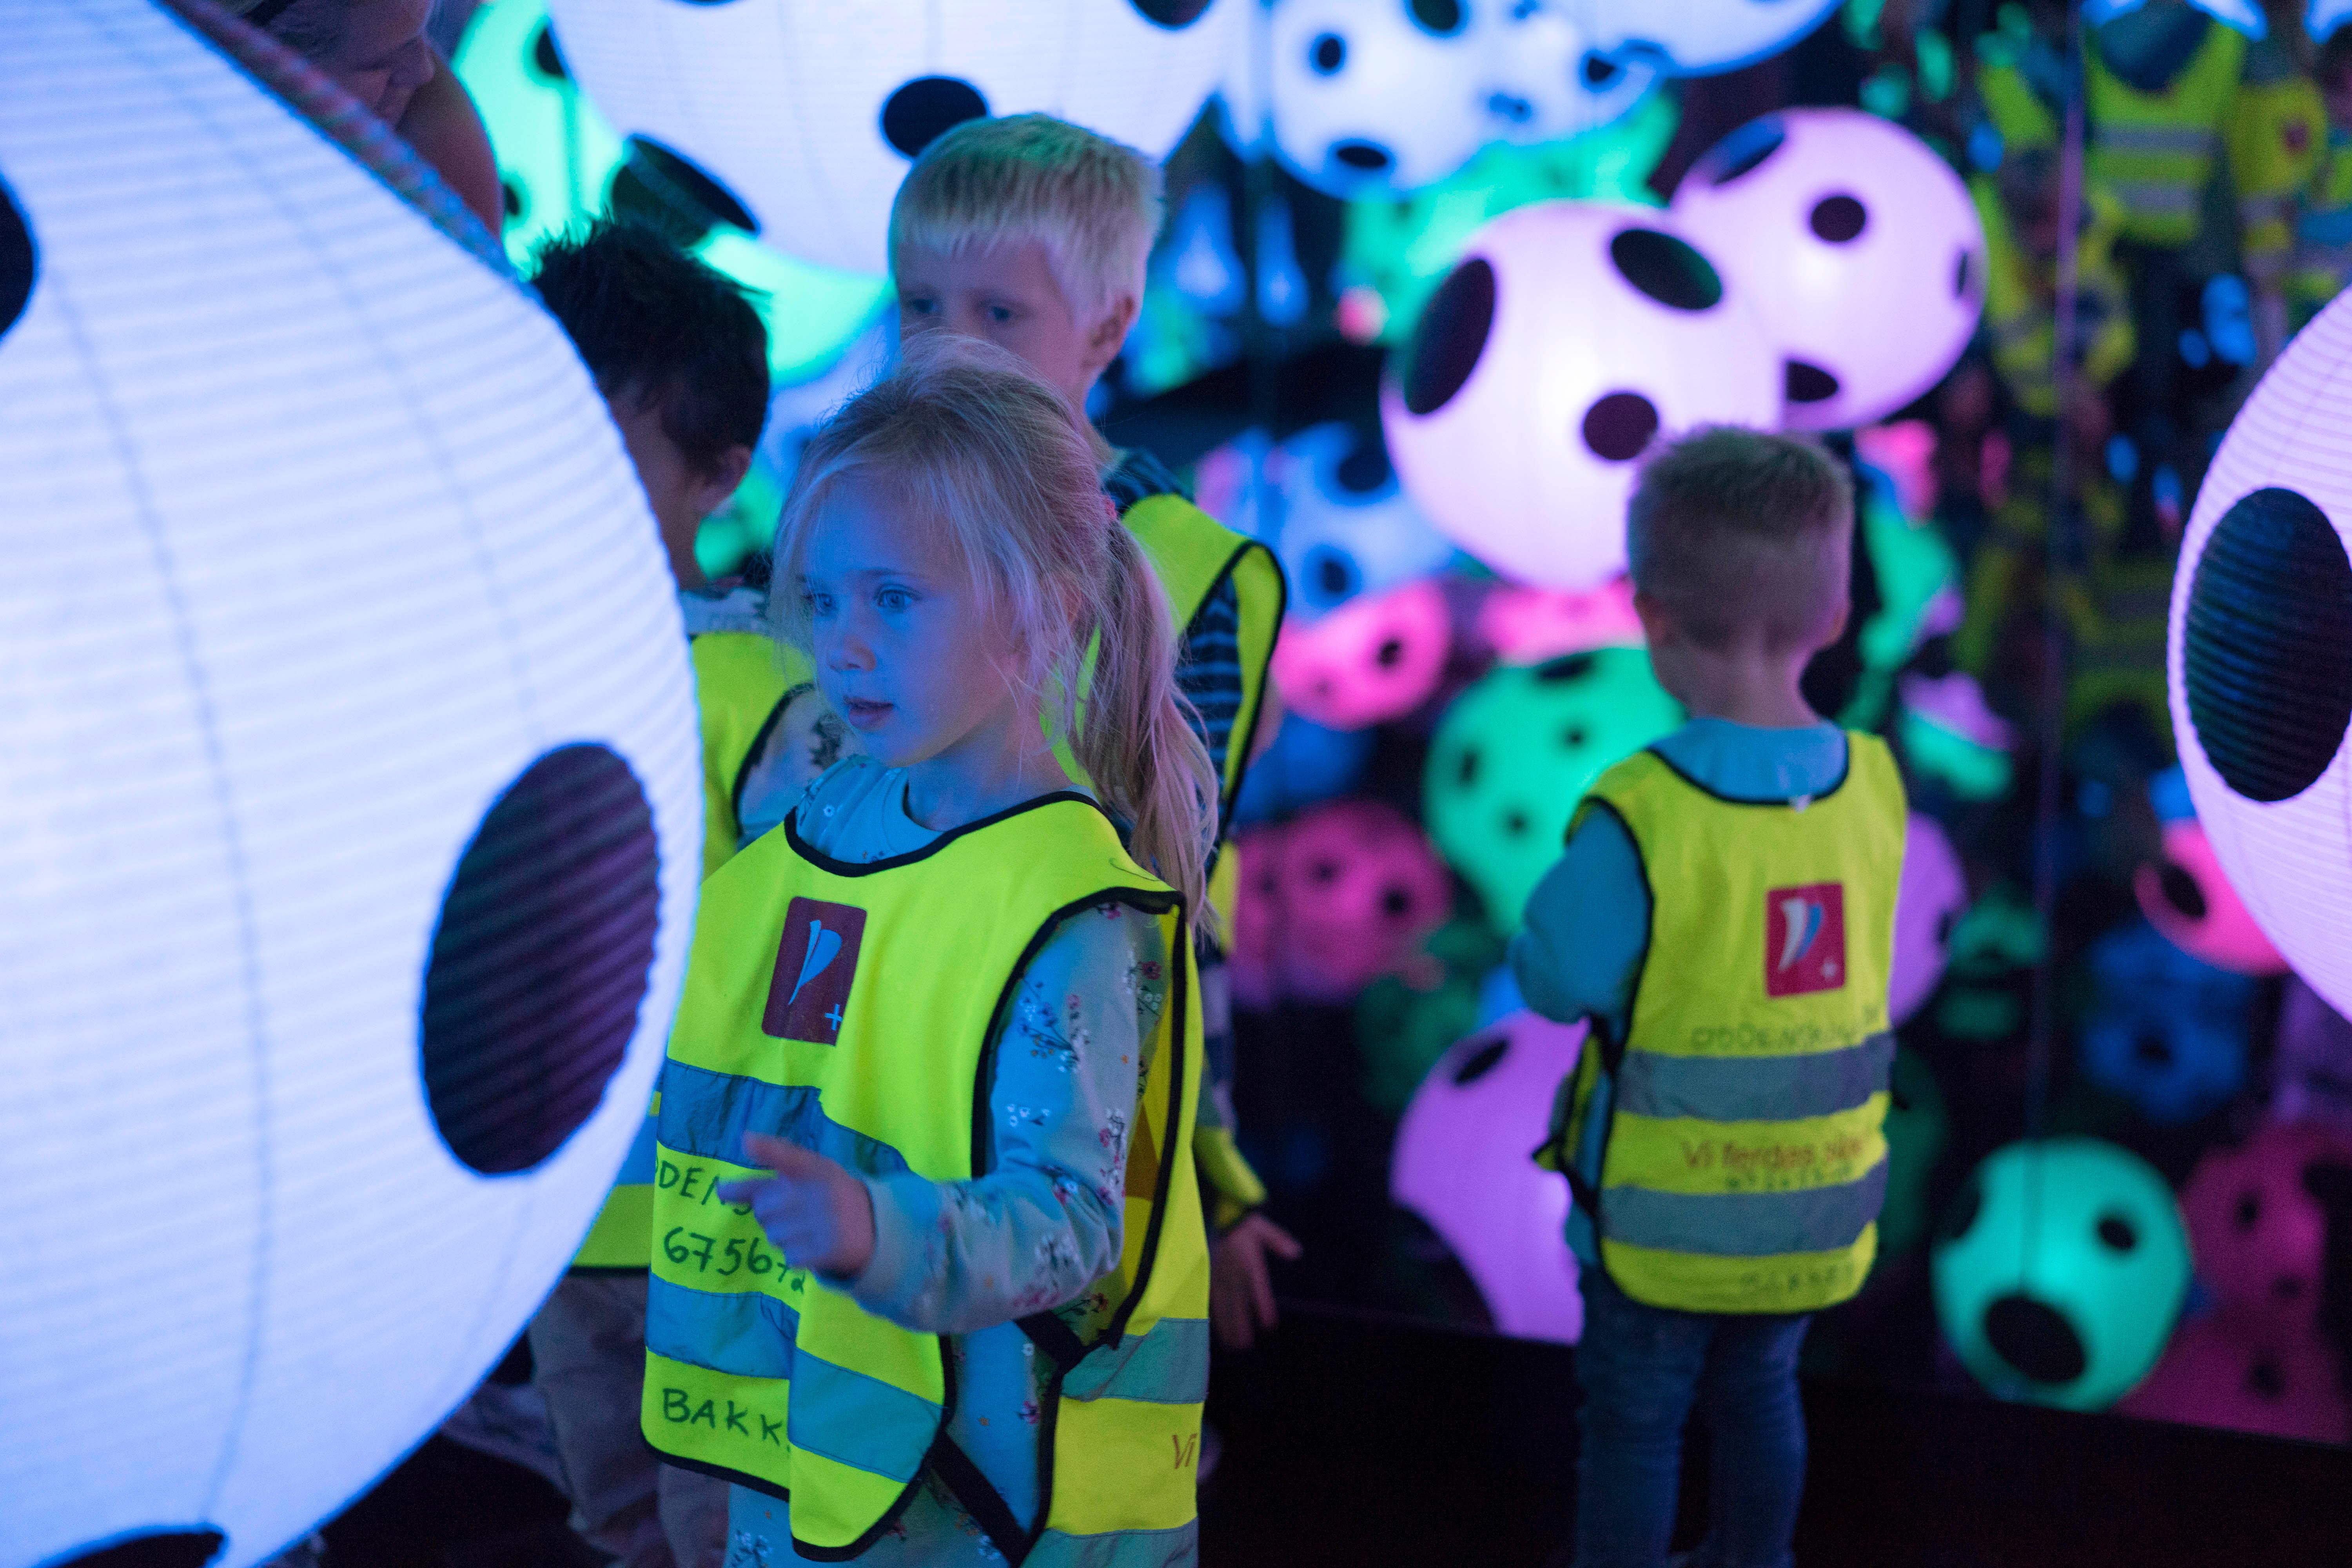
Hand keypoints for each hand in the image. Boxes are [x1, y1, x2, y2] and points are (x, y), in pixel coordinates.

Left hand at [716, 1132, 876, 1278]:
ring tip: (808, 1230)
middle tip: (796, 1214)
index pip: (788, 1155)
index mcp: (816, 1168)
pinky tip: (815, 1247)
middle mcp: (821, 1190)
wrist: (872, 1226)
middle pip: (764, 1209)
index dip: (766, 1148)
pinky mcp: (830, 1248)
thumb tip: (719, 1190)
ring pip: (774, 1236)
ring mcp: (827, 1220)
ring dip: (784, 1238)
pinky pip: (790, 1258)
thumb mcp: (801, 1181)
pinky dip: (798, 1257)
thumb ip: (760, 1184)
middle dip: (771, 1216)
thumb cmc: (823, 1198)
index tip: (746, 1141)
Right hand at [1209, 1213, 1302, 1349]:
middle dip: (1241, 1324)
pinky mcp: (1209, 1277)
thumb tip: (1296, 1252)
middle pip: (1238, 1303)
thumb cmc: (1243, 1224)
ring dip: (1227, 1325)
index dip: (1263, 1306)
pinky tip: (1216, 1329)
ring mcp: (1219, 1276)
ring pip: (1223, 1305)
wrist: (1216, 1214)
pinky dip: (1214, 1315)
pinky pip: (1211, 1298)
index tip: (1269, 1324)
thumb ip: (1278, 1241)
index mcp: (1248, 1262)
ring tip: (1232, 1344)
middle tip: (1245, 1346)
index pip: (1258, 1288)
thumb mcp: (1262, 1227)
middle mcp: (1233, 1272)